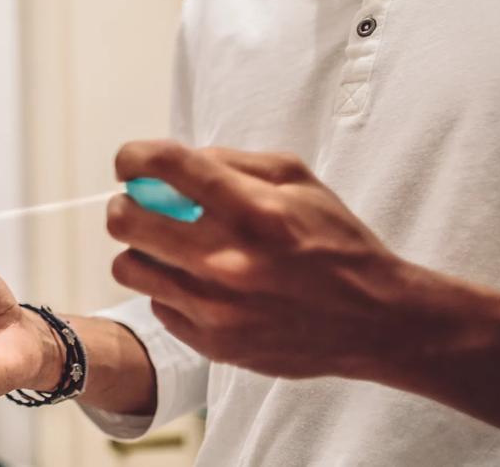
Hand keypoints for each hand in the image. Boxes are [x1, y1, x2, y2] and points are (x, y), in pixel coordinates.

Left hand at [106, 141, 499, 385]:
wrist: (375, 321)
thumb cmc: (335, 242)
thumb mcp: (297, 180)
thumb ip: (230, 162)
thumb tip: (170, 162)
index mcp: (254, 209)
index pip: (165, 166)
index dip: (133, 156)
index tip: (130, 162)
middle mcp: (229, 259)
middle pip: (125, 221)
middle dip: (125, 205)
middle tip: (138, 206)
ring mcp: (216, 307)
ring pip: (127, 267)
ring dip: (140, 251)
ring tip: (166, 248)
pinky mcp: (212, 343)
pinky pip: (157, 304)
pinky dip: (169, 290)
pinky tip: (198, 284)